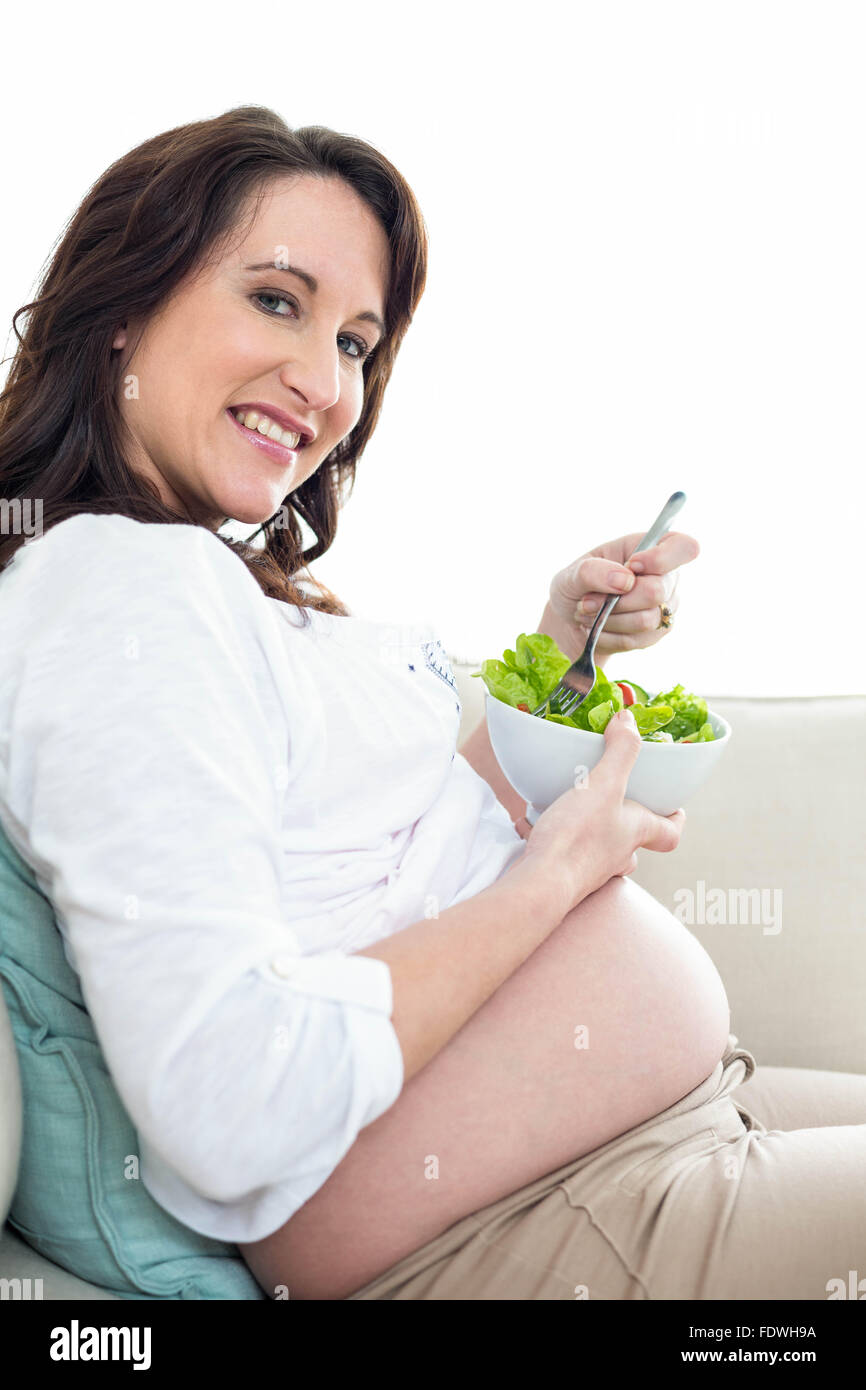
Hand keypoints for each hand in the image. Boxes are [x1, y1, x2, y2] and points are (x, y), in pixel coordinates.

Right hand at [521, 708, 686, 912]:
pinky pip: (568, 854)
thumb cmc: (579, 838)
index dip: (675, 818)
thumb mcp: (603, 784)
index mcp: (637, 832)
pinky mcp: (565, 875)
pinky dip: (560, 839)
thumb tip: (629, 719)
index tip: (674, 806)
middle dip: (630, 822)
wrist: (541, 884)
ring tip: (576, 807)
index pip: (671, 833)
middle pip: (637, 842)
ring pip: (602, 850)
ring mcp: (592, 870)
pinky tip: (542, 824)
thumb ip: (620, 750)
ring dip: (595, 831)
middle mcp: (619, 856)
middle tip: (617, 799)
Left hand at [539, 530, 699, 663]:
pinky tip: (597, 626)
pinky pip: (635, 640)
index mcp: (652, 547)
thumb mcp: (572, 572)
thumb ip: (594, 571)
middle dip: (616, 600)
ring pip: (646, 620)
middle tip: (588, 600)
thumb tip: (625, 580)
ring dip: (608, 619)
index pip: (684, 547)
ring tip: (588, 612)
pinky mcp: (657, 632)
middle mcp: (667, 577)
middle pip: (657, 592)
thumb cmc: (576, 586)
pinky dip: (608, 635)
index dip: (661, 559)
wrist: (572, 617)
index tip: (631, 565)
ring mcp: (666, 606)